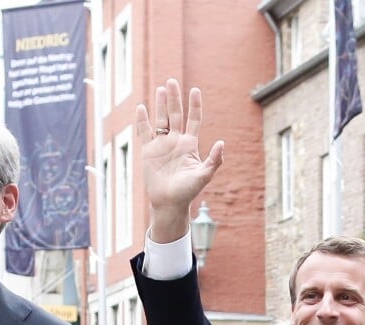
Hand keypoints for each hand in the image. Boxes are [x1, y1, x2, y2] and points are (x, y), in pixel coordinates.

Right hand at [136, 78, 223, 242]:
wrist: (169, 203)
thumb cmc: (188, 191)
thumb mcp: (204, 176)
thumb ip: (214, 160)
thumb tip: (222, 143)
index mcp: (190, 145)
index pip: (193, 120)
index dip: (194, 105)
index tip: (195, 90)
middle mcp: (175, 141)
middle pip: (176, 115)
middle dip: (174, 98)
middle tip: (172, 81)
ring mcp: (161, 145)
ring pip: (161, 120)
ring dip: (160, 105)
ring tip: (161, 89)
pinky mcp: (148, 151)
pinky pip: (145, 132)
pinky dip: (142, 121)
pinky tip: (142, 108)